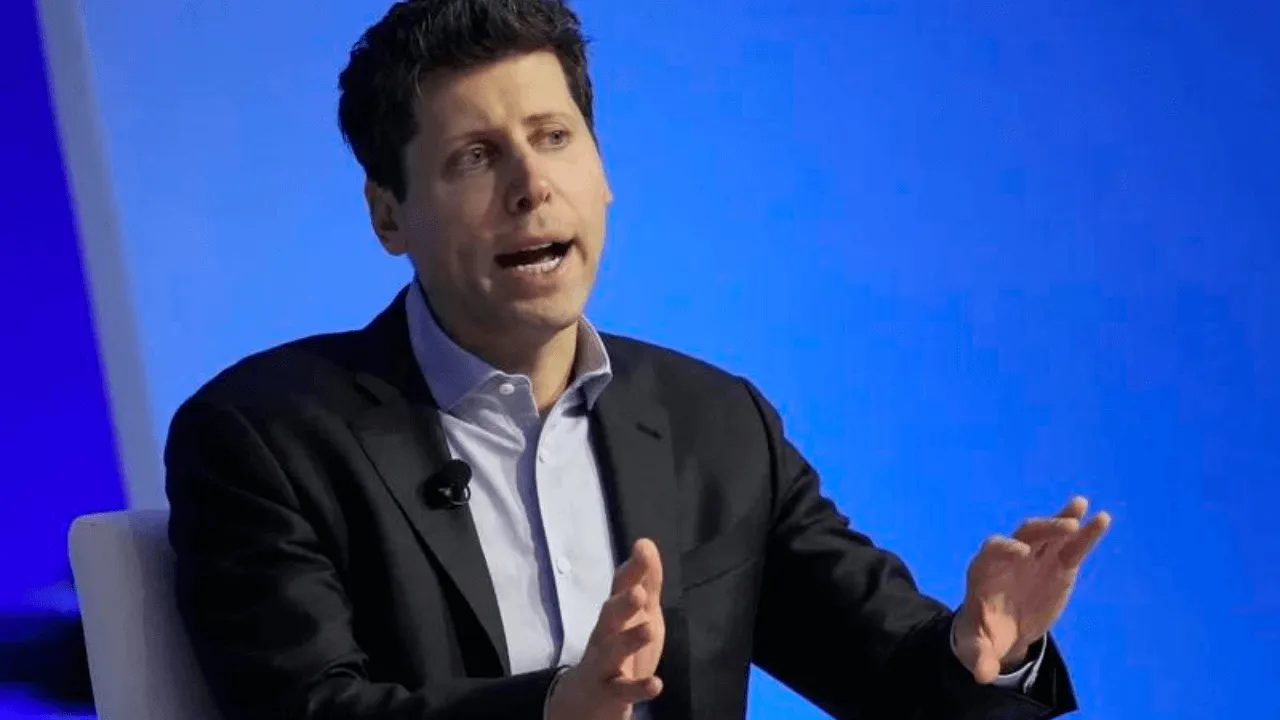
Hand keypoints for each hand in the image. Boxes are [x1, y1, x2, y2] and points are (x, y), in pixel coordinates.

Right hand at [547, 539, 665, 719]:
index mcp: (614, 614)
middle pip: (610, 616)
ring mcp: (604, 664)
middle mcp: (605, 635)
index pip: (620, 587)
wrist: (586, 699)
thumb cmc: (618, 645)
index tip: (642, 548)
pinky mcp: (608, 693)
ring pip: (612, 651)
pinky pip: (622, 691)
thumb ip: (646, 580)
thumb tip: (646, 542)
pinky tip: (656, 684)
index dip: (632, 570)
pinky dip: (638, 688)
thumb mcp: (638, 612)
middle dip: (623, 603)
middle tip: (639, 593)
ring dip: (629, 640)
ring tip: (649, 630)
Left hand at [954, 496, 1110, 683]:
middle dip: (1041, 529)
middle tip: (1064, 528)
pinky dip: (1086, 533)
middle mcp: (1010, 557)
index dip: (1004, 549)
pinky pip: (1072, 547)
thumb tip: (983, 675)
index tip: (1019, 554)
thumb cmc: (984, 634)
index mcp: (985, 570)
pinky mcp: (1058, 566)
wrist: (1001, 631)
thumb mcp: (977, 648)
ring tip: (1081, 507)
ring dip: (1063, 519)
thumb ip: (979, 657)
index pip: (993, 550)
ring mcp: (1037, 558)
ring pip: (1049, 534)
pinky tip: (1102, 519)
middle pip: (1024, 535)